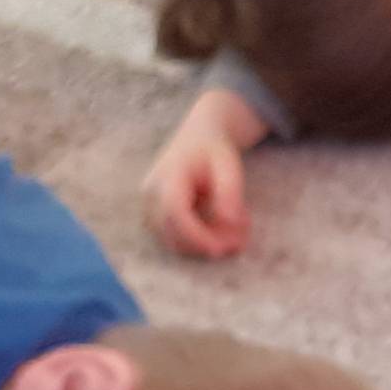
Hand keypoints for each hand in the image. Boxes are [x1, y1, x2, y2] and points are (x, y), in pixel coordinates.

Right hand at [146, 89, 266, 258]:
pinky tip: (223, 228)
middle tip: (241, 242)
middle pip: (172, 232)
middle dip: (206, 244)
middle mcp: (152, 192)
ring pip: (173, 240)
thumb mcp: (229, 166)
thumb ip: (230, 192)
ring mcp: (149, 206)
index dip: (196, 235)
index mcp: (169, 174)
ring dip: (205, 244)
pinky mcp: (155, 217)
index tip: (221, 249)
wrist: (198, 139)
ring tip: (236, 229)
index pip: (175, 211)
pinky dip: (199, 241)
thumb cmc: (214, 152)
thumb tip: (230, 222)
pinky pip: (175, 238)